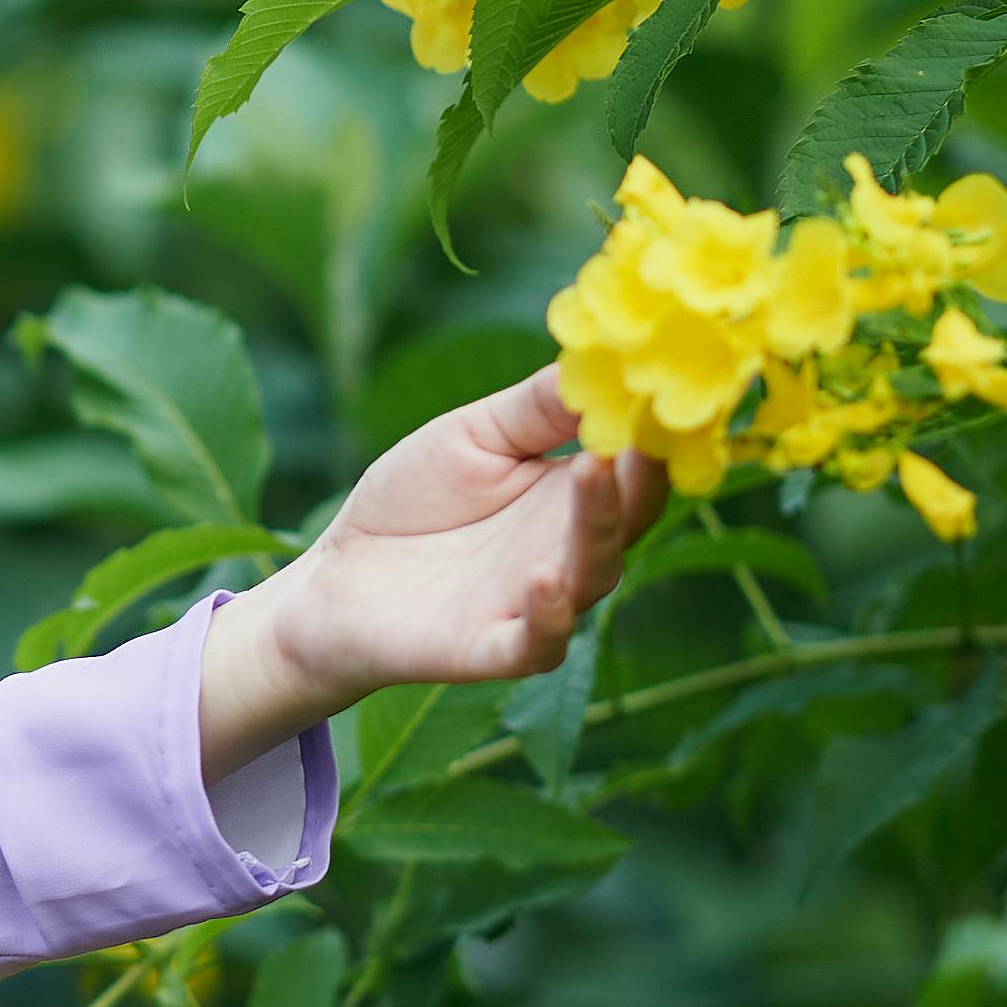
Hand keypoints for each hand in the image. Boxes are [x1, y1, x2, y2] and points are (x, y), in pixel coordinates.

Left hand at [197, 369, 665, 776]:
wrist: (335, 580)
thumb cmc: (411, 502)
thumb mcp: (473, 437)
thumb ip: (536, 409)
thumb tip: (601, 357)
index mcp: (572, 496)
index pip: (636, 463)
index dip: (656, 428)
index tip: (670, 382)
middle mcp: (569, 550)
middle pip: (629, 516)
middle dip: (639, 473)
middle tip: (642, 427)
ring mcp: (536, 603)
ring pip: (591, 574)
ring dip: (598, 528)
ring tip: (593, 475)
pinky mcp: (493, 649)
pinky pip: (538, 641)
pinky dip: (549, 616)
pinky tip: (545, 578)